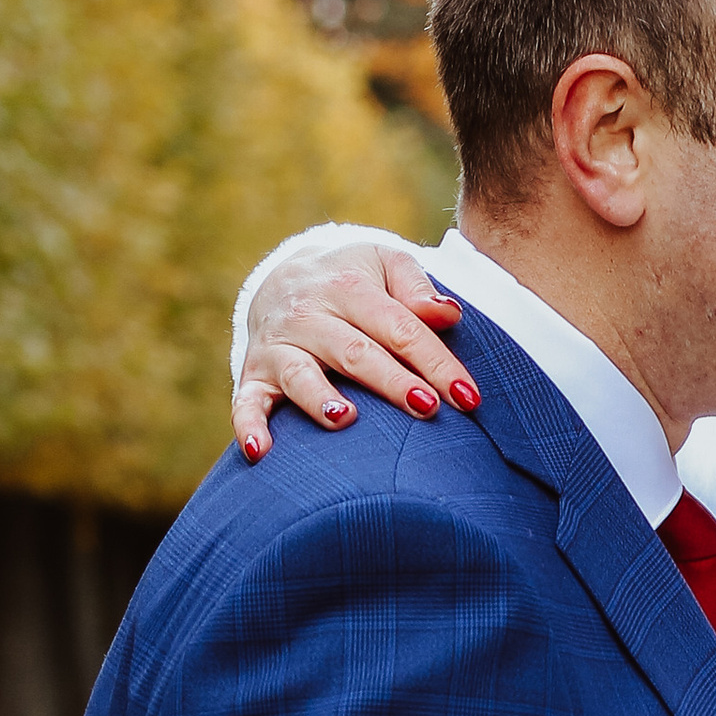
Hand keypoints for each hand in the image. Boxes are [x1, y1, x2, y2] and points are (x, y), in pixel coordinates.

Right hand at [232, 244, 478, 454]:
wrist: (283, 275)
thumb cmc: (352, 280)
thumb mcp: (383, 264)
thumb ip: (415, 287)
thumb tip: (448, 313)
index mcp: (348, 286)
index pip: (400, 328)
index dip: (436, 363)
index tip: (468, 398)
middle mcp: (309, 314)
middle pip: (356, 354)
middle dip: (392, 382)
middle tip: (427, 409)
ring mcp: (279, 346)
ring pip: (300, 375)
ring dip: (319, 398)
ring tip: (343, 420)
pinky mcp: (254, 374)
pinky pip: (246, 403)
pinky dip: (249, 426)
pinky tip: (259, 452)